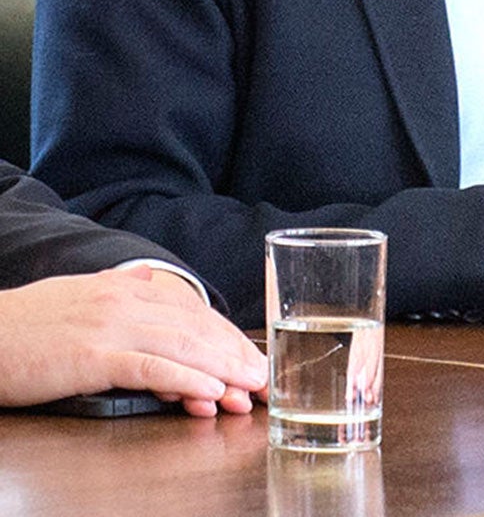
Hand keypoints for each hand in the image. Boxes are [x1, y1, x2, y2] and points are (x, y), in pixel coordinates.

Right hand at [0, 265, 265, 415]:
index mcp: (129, 288)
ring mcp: (112, 327)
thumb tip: (147, 280)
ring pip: (184, 347)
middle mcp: (128, 301)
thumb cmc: (26, 323)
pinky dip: (187, 380)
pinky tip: (211, 393)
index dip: (229, 337)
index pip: (194, 312)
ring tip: (251, 390)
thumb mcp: (80, 293)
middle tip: (268, 380)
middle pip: (198, 329)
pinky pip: (151, 368)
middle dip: (238, 356)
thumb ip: (118, 287)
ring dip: (224, 371)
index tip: (255, 360)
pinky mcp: (93, 356)